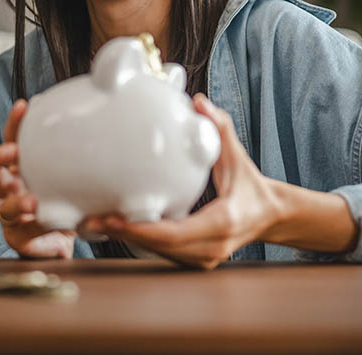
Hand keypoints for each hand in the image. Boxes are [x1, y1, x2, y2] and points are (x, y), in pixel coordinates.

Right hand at [0, 100, 75, 257]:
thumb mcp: (75, 177)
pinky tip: (56, 234)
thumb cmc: (66, 202)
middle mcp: (10, 189)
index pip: (12, 140)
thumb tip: (106, 105)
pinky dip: (42, 233)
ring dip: (18, 203)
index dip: (14, 123)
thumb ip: (82, 153)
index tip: (24, 107)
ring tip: (33, 203)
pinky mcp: (19, 239)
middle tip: (14, 152)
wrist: (67, 240)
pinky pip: (26, 234)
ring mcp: (12, 216)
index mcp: (21, 169)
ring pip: (5, 208)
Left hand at [83, 93, 284, 268]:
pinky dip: (139, 241)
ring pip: (158, 253)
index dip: (141, 228)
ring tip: (94, 224)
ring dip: (127, 240)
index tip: (113, 219)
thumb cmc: (250, 186)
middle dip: (124, 234)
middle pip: (159, 247)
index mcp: (221, 222)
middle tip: (92, 220)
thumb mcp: (237, 156)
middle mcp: (212, 247)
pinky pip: (163, 253)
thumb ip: (220, 127)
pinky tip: (114, 228)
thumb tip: (199, 100)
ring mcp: (204, 259)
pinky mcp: (196, 261)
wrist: (269, 217)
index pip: (174, 233)